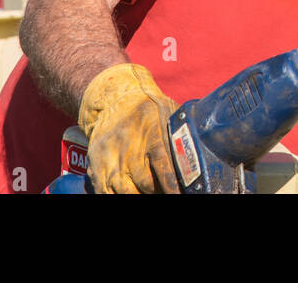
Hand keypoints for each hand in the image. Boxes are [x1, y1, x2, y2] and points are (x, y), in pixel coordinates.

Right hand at [78, 64, 179, 192]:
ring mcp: (111, 160)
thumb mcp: (167, 113)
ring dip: (140, 194)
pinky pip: (106, 193)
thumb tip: (200, 152)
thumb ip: (179, 134)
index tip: (178, 193)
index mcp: (151, 134)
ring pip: (126, 192)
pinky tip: (131, 192)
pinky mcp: (97, 168)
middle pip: (145, 184)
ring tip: (152, 191)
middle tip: (166, 190)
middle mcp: (129, 149)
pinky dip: (119, 196)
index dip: (171, 185)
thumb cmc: (147, 109)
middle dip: (158, 191)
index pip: (163, 166)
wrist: (112, 102)